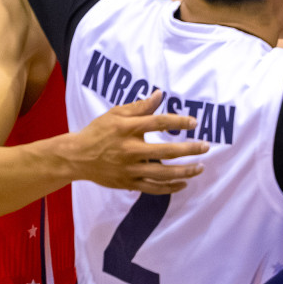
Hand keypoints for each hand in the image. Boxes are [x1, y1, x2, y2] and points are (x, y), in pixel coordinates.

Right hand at [69, 91, 208, 192]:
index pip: (158, 123)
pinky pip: (152, 188)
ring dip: (184, 171)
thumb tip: (160, 94)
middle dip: (189, 149)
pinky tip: (183, 184)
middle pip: (166, 151)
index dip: (178, 122)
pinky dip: (169, 188)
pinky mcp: (127, 183)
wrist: (77, 157)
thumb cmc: (98, 131)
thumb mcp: (116, 113)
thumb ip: (140, 106)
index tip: (194, 122)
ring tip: (200, 167)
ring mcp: (129, 169)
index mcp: (128, 129)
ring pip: (162, 174)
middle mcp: (130, 150)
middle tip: (206, 147)